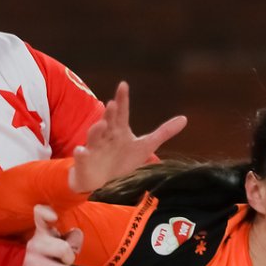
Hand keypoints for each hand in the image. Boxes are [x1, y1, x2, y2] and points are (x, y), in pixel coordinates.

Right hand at [20, 205, 83, 265]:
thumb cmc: (51, 257)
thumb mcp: (62, 244)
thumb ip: (73, 239)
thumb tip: (77, 232)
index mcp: (43, 231)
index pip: (41, 215)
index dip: (47, 214)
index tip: (54, 217)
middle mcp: (34, 243)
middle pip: (63, 249)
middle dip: (69, 258)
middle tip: (63, 260)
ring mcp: (31, 260)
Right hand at [69, 81, 186, 193]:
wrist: (103, 181)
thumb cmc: (123, 161)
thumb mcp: (145, 146)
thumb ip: (164, 132)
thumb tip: (184, 119)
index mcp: (119, 130)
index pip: (122, 112)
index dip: (122, 98)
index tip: (123, 85)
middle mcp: (107, 136)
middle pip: (108, 121)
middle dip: (110, 113)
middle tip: (113, 104)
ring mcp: (95, 148)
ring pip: (94, 136)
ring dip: (96, 130)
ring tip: (102, 124)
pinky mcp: (86, 162)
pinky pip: (82, 157)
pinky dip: (81, 154)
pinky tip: (81, 151)